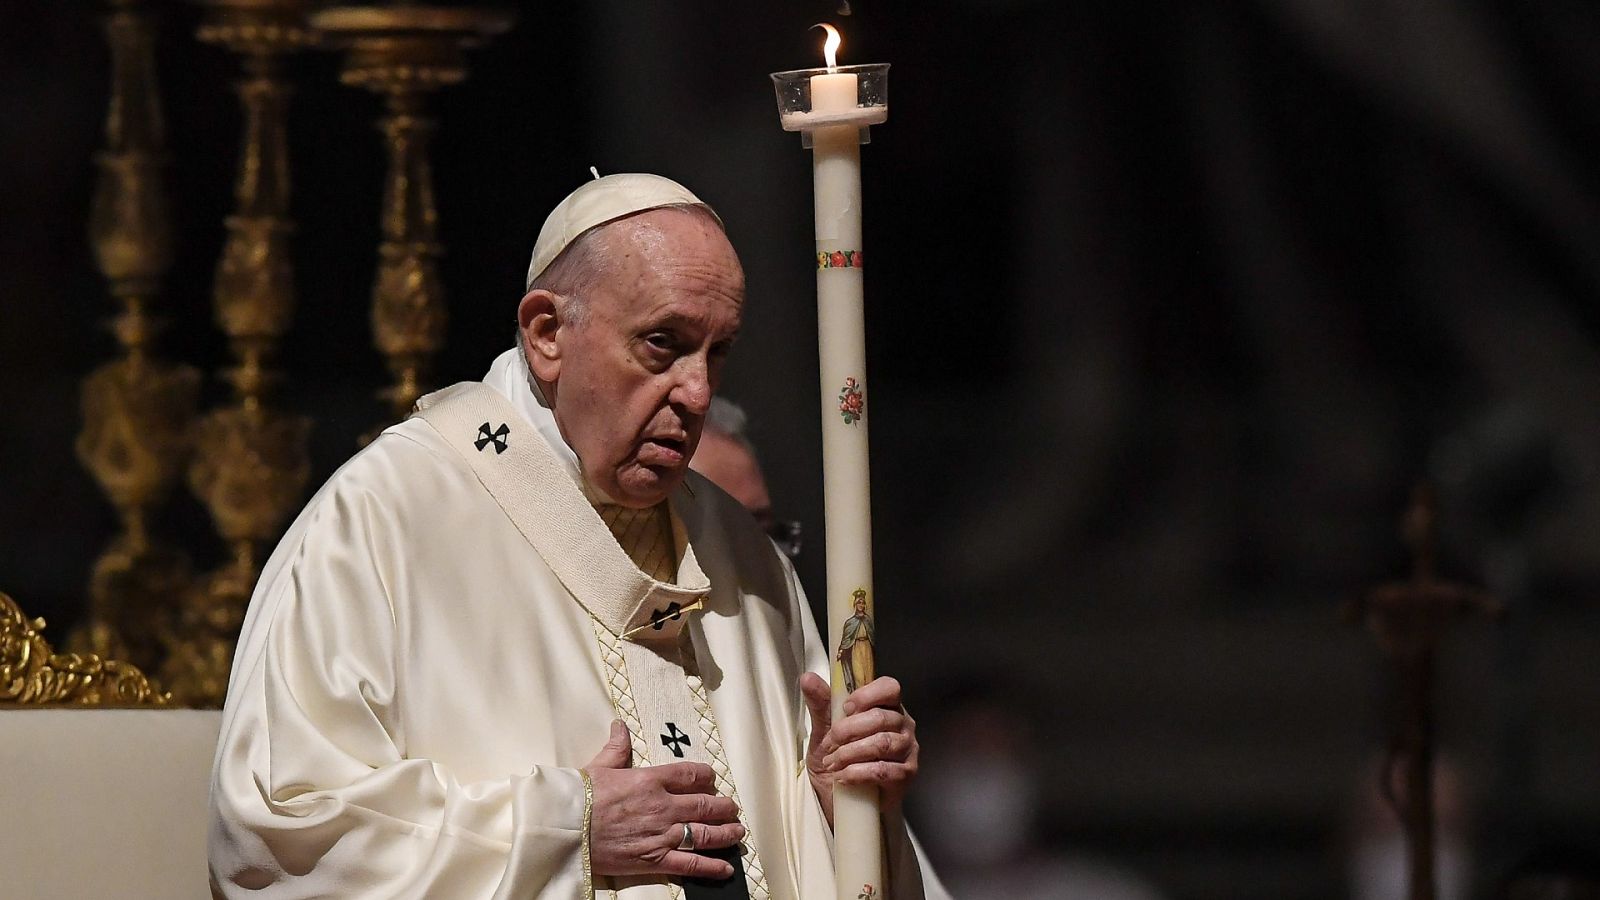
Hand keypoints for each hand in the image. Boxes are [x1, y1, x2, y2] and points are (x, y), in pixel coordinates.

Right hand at [584, 721, 745, 879]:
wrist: (563, 829)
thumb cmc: (578, 797)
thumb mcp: (598, 767)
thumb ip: (616, 748)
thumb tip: (619, 726)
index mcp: (650, 780)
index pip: (691, 774)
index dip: (707, 777)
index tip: (712, 779)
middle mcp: (662, 806)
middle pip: (705, 805)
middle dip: (723, 807)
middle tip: (732, 808)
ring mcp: (661, 834)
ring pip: (705, 833)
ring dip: (726, 833)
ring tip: (737, 832)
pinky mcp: (654, 860)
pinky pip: (690, 864)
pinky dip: (711, 867)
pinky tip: (726, 869)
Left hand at [800, 673, 918, 826]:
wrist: (840, 797)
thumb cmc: (838, 758)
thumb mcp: (824, 729)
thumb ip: (821, 703)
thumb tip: (808, 678)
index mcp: (887, 707)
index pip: (889, 688)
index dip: (867, 695)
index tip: (845, 708)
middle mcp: (903, 725)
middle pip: (881, 717)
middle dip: (848, 730)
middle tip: (830, 742)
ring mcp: (908, 750)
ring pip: (882, 744)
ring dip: (850, 753)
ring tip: (833, 762)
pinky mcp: (906, 775)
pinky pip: (882, 770)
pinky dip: (857, 773)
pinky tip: (843, 776)